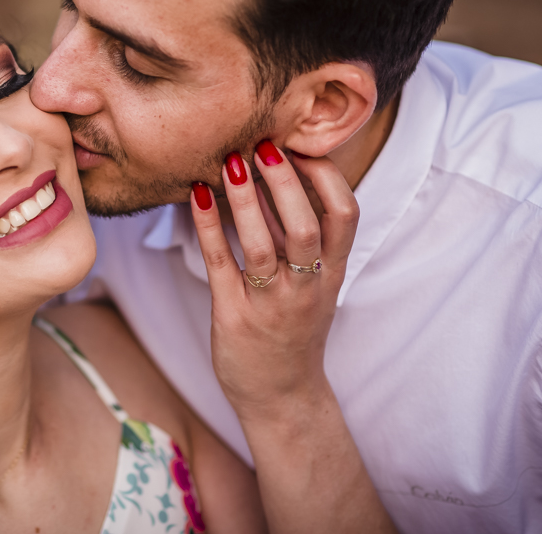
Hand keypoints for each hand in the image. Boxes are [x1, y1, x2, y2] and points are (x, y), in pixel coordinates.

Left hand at [190, 141, 358, 418]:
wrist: (281, 396)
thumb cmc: (295, 328)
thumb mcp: (316, 283)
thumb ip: (304, 235)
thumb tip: (283, 171)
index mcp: (332, 273)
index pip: (346, 215)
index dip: (327, 176)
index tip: (303, 146)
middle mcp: (306, 287)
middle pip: (306, 226)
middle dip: (284, 182)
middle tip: (263, 145)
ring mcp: (270, 303)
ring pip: (262, 246)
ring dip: (244, 200)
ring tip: (230, 162)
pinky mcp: (233, 315)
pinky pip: (220, 263)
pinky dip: (207, 226)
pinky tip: (196, 195)